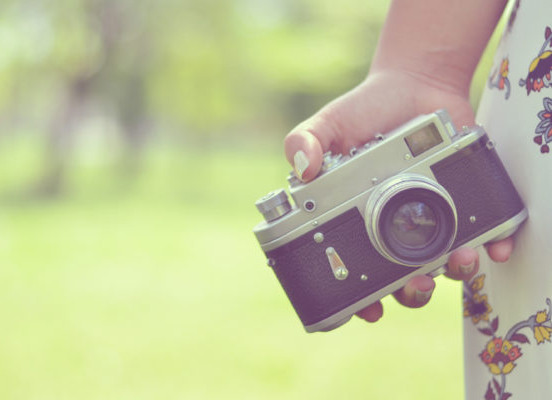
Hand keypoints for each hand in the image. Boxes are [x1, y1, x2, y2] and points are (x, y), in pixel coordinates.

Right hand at [283, 70, 513, 321]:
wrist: (414, 83)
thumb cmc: (364, 110)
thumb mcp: (328, 124)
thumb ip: (305, 141)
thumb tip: (301, 169)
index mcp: (353, 220)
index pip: (353, 271)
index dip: (358, 298)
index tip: (367, 310)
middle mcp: (391, 226)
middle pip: (402, 278)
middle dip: (411, 293)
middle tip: (414, 286)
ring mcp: (429, 216)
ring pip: (443, 262)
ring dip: (452, 272)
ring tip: (456, 261)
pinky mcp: (462, 199)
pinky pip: (481, 231)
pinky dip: (491, 245)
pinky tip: (492, 247)